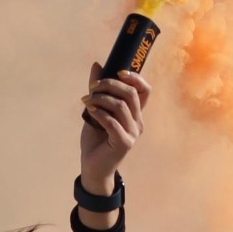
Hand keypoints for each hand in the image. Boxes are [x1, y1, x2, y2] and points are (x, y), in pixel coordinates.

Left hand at [79, 66, 147, 197]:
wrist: (92, 166)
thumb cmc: (96, 139)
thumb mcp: (96, 109)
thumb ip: (98, 89)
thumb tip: (97, 65)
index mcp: (135, 113)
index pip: (144, 90)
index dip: (135, 78)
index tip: (118, 72)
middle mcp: (137, 122)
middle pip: (131, 94)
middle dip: (110, 85)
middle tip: (93, 87)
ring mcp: (132, 134)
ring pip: (121, 106)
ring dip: (101, 99)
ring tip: (87, 101)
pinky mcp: (124, 143)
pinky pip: (112, 122)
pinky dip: (99, 113)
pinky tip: (89, 111)